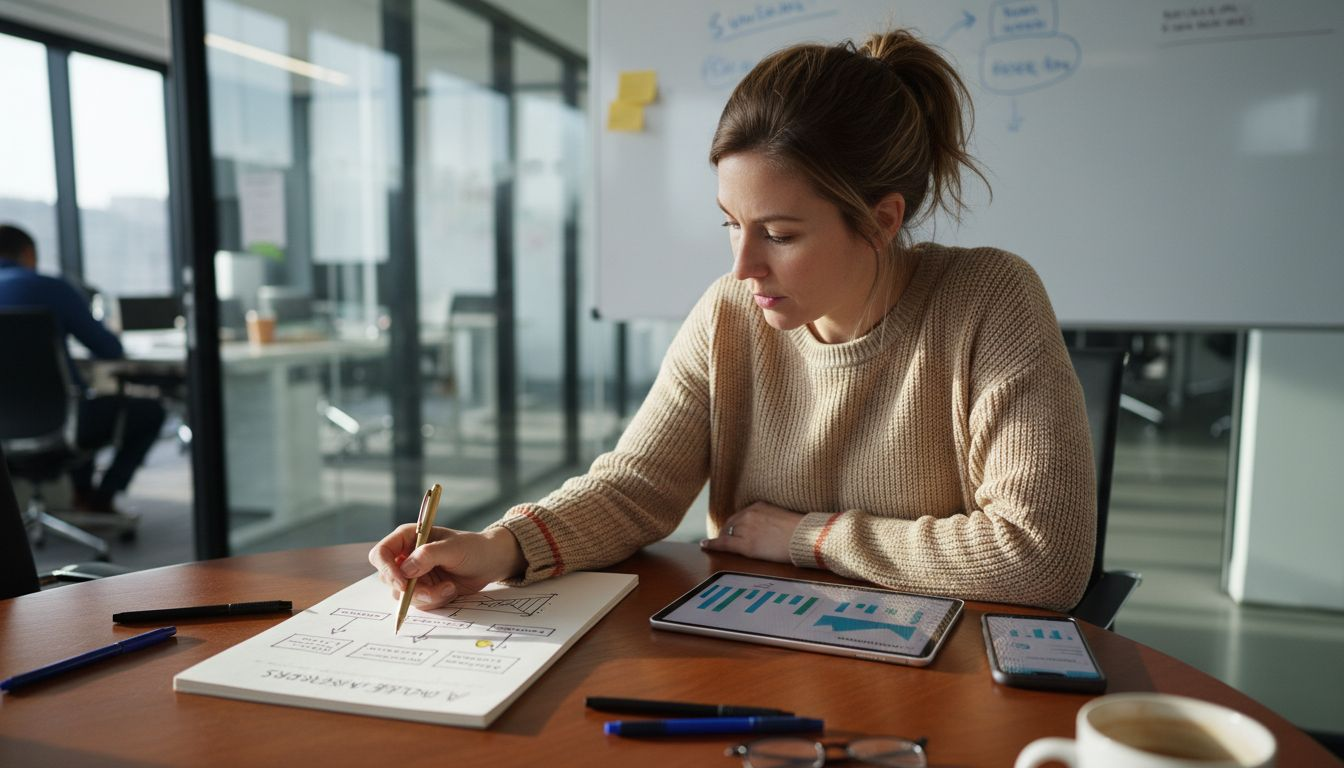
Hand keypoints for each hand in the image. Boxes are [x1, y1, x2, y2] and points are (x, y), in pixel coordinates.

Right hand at [368, 525, 524, 609]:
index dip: (387, 569)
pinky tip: (450, 590)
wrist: (489, 563)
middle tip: (436, 589)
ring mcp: (413, 575)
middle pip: (389, 579)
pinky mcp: (423, 590)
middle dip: (411, 589)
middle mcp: (406, 556)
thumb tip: (406, 569)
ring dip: (427, 596)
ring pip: (403, 595)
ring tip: (449, 587)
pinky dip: (434, 601)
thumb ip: (429, 555)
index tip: (404, 583)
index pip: (381, 553)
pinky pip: (418, 603)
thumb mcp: (453, 548)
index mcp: (408, 537)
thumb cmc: (473, 547)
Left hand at [700, 501, 804, 562]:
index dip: (734, 524)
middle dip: (726, 531)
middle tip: (721, 538)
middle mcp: (750, 514)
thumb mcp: (782, 517)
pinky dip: (713, 544)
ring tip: (716, 544)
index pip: (741, 515)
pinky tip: (705, 545)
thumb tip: (768, 528)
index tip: (730, 528)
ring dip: (721, 539)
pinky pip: (724, 544)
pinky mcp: (746, 545)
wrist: (808, 538)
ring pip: (727, 533)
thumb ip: (770, 519)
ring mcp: (747, 529)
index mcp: (759, 506)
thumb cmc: (802, 531)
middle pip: (731, 524)